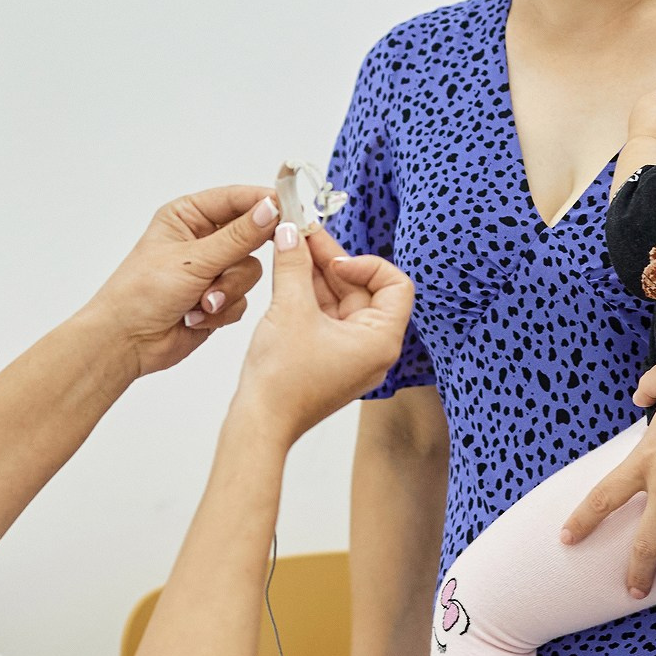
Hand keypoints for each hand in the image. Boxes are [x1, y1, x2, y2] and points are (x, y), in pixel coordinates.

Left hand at [85, 187, 277, 378]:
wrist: (127, 341)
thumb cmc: (141, 292)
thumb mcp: (193, 259)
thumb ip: (238, 236)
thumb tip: (271, 209)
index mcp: (188, 216)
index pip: (236, 199)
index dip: (264, 203)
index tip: (290, 210)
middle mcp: (203, 239)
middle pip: (251, 237)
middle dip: (238, 260)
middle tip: (240, 265)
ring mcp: (212, 270)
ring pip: (250, 271)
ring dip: (227, 290)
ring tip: (201, 302)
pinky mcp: (219, 299)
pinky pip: (243, 298)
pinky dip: (223, 309)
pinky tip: (196, 316)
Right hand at [230, 225, 412, 443]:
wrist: (260, 424)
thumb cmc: (282, 380)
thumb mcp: (289, 310)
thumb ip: (293, 265)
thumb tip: (291, 231)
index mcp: (381, 340)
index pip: (395, 285)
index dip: (365, 264)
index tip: (332, 261)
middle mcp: (373, 348)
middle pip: (363, 289)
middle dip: (332, 262)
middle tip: (301, 235)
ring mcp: (351, 355)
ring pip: (341, 301)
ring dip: (317, 275)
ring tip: (290, 248)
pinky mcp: (329, 358)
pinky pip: (327, 318)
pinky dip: (309, 295)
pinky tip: (287, 275)